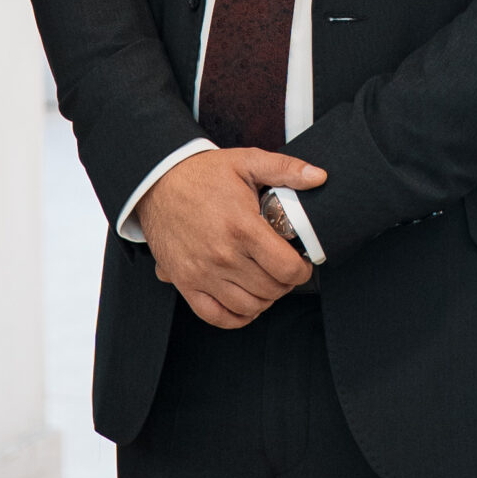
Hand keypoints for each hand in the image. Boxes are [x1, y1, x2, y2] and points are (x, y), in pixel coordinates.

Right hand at [137, 149, 326, 328]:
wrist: (157, 181)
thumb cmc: (203, 173)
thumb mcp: (248, 161)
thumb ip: (286, 169)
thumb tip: (319, 177)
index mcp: (243, 228)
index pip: (287, 269)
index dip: (303, 270)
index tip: (302, 262)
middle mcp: (222, 256)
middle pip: (271, 290)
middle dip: (286, 282)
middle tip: (285, 269)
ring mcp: (202, 273)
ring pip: (249, 306)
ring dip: (265, 299)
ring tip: (267, 281)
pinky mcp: (185, 283)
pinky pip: (217, 316)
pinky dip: (237, 316)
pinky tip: (246, 302)